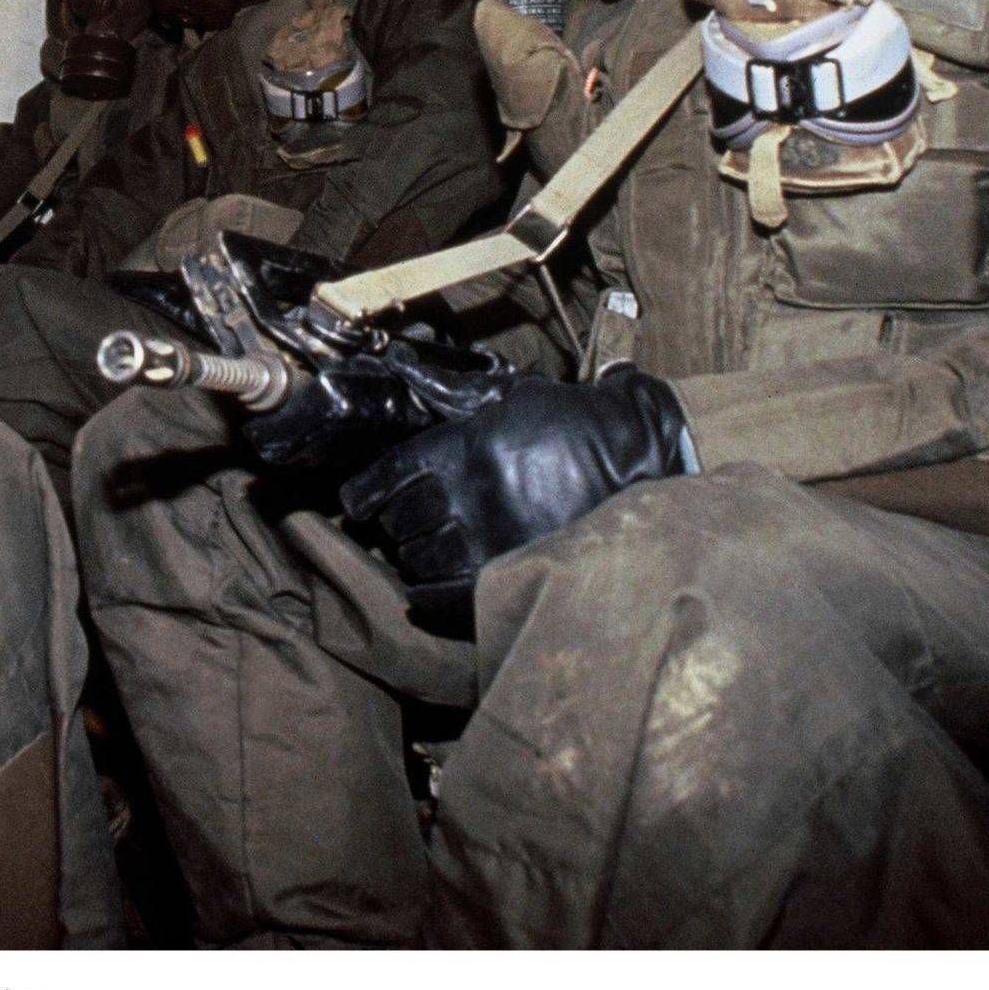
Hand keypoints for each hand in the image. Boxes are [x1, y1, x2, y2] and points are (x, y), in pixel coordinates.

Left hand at [339, 368, 692, 635]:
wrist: (632, 456)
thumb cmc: (570, 422)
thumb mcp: (510, 401)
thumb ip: (459, 408)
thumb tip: (413, 390)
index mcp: (462, 446)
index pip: (389, 476)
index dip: (363, 494)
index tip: (356, 504)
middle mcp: (470, 493)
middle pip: (401, 523)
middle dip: (396, 525)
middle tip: (404, 524)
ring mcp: (492, 536)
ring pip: (422, 560)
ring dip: (416, 558)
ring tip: (426, 552)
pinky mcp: (515, 568)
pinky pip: (451, 597)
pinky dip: (429, 599)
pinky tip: (421, 595)